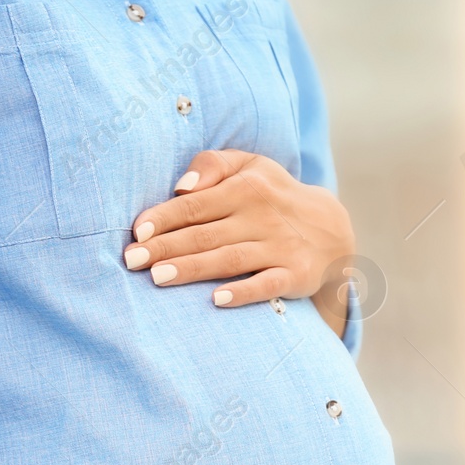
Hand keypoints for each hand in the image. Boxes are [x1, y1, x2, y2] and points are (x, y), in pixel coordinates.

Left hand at [123, 150, 356, 328]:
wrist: (332, 229)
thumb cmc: (274, 196)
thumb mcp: (251, 166)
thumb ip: (213, 164)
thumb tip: (181, 185)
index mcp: (246, 187)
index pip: (195, 204)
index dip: (164, 217)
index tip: (136, 232)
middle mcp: (262, 216)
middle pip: (206, 233)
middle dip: (166, 247)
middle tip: (132, 261)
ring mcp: (280, 247)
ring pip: (229, 259)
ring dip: (193, 268)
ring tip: (158, 278)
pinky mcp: (296, 275)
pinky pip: (267, 285)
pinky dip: (243, 293)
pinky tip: (217, 300)